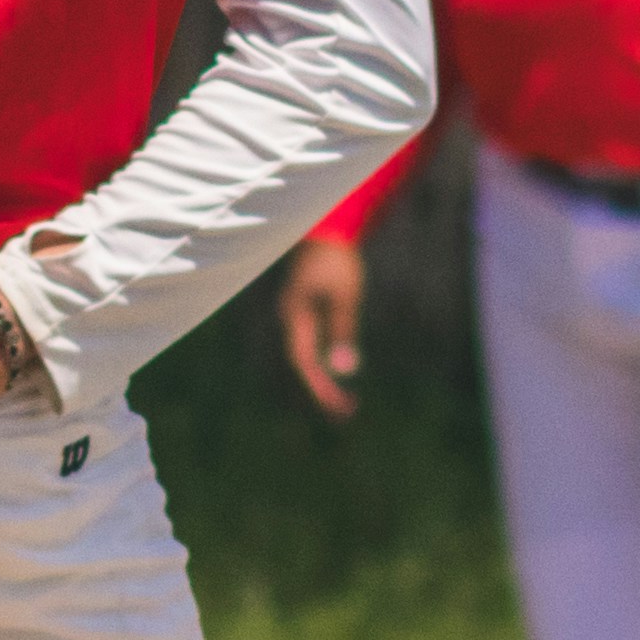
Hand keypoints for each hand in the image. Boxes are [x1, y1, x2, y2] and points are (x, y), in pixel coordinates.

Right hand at [280, 235, 370, 420]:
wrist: (327, 226)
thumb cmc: (337, 260)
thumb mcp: (346, 296)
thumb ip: (343, 331)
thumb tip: (345, 370)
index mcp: (295, 318)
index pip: (305, 364)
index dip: (322, 388)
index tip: (342, 407)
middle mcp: (291, 320)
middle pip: (303, 365)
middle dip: (323, 391)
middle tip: (348, 413)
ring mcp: (296, 315)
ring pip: (306, 356)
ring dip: (324, 379)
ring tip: (346, 400)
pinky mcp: (305, 310)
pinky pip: (311, 344)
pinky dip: (324, 362)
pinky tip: (338, 370)